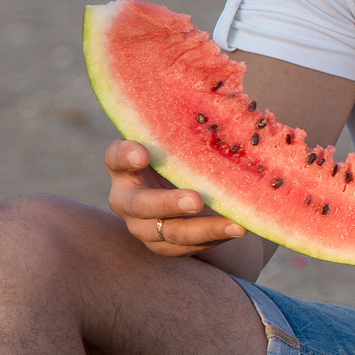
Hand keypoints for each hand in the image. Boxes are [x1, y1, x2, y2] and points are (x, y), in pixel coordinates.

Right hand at [105, 140, 245, 257]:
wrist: (190, 194)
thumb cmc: (184, 157)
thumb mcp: (182, 143)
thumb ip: (191, 133)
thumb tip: (237, 107)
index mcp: (126, 165)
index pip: (116, 157)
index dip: (125, 156)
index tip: (143, 153)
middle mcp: (128, 197)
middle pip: (139, 204)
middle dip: (168, 203)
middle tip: (196, 200)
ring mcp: (143, 225)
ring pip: (169, 232)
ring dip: (203, 229)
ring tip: (235, 225)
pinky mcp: (163, 245)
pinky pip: (188, 247)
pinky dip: (215, 238)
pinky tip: (238, 229)